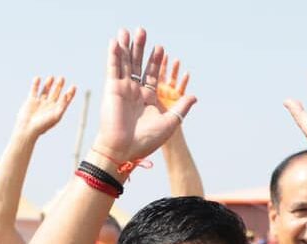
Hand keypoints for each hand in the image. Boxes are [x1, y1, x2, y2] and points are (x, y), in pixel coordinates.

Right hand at [14, 75, 75, 140]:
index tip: (73, 86)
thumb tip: (65, 95)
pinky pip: (34, 90)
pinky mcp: (31, 100)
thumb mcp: (56, 116)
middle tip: (62, 78)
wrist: (27, 128)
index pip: (65, 100)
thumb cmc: (43, 125)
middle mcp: (49, 105)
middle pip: (56, 93)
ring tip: (52, 77)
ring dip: (49, 83)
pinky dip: (35, 84)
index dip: (70, 93)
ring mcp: (40, 102)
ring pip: (46, 90)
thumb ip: (62, 106)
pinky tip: (38, 78)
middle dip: (59, 86)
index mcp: (56, 110)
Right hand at [91, 28, 194, 163]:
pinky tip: (116, 41)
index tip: (161, 48)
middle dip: (140, 48)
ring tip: (128, 31)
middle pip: (137, 64)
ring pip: (125, 63)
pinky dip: (114, 55)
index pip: (152, 74)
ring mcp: (123, 89)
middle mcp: (134, 91)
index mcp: (148, 98)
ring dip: (126, 47)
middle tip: (142, 31)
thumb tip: (194, 96)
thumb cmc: (146, 141)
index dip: (156, 61)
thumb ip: (181, 107)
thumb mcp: (170, 122)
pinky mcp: (112, 89)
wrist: (125, 149)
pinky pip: (113, 68)